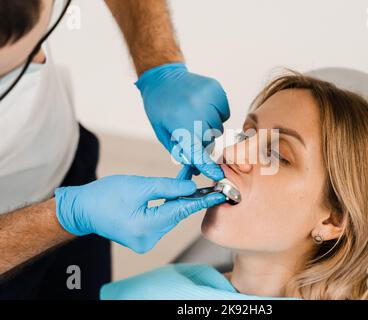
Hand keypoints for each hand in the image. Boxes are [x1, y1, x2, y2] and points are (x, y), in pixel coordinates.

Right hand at [54, 175, 224, 252]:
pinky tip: (173, 194)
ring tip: (188, 182)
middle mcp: (148, 239)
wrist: (81, 209)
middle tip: (205, 179)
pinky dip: (167, 206)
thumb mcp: (139, 186)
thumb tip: (192, 187)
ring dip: (177, 200)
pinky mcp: (143, 238)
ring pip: (170, 217)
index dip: (202, 200)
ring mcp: (145, 242)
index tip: (221, 194)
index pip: (181, 211)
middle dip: (189, 196)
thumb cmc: (105, 195)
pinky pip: (161, 220)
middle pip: (176, 214)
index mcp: (146, 227)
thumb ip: (168, 187)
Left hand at [136, 63, 229, 180]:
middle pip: (210, 140)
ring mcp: (208, 97)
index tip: (216, 175)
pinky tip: (204, 107)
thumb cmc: (160, 108)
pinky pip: (225, 113)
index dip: (207, 166)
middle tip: (190, 131)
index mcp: (179, 122)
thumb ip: (180, 151)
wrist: (163, 77)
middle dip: (202, 141)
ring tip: (195, 116)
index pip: (197, 151)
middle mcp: (195, 109)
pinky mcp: (216, 89)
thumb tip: (197, 169)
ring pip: (219, 128)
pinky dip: (216, 114)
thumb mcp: (163, 133)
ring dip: (209, 127)